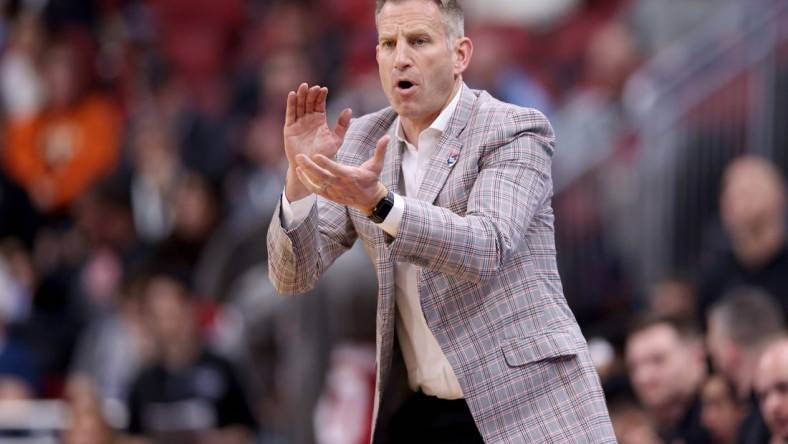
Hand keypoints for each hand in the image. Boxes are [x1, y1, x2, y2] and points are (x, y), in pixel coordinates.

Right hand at [284, 83, 351, 200]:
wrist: (311, 166)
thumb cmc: (325, 155)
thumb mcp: (337, 140)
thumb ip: (342, 125)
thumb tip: (349, 109)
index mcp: (319, 120)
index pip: (319, 104)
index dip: (321, 96)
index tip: (324, 89)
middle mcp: (308, 119)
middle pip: (308, 102)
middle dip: (311, 94)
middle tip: (314, 87)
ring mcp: (298, 122)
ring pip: (299, 105)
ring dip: (300, 95)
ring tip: (303, 86)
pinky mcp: (289, 128)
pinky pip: (290, 114)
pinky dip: (290, 104)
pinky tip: (292, 95)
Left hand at [295, 135, 390, 214]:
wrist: (369, 200)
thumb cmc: (372, 180)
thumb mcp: (377, 165)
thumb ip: (380, 151)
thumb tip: (387, 137)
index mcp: (350, 175)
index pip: (335, 169)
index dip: (326, 163)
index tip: (316, 155)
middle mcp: (340, 184)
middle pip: (322, 176)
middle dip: (310, 167)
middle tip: (299, 157)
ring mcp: (333, 191)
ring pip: (316, 183)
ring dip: (306, 174)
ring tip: (297, 164)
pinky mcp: (329, 196)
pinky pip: (315, 190)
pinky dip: (307, 182)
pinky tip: (299, 173)